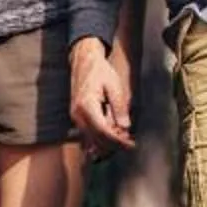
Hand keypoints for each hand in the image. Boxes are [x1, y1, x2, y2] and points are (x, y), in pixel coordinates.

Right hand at [70, 37, 135, 153]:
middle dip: (114, 144)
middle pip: (96, 138)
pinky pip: (87, 133)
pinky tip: (112, 136)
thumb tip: (125, 127)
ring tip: (124, 139)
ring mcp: (75, 116)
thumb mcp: (114, 86)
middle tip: (130, 143)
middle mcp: (77, 113)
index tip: (131, 144)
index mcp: (87, 105)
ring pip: (91, 138)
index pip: (103, 130)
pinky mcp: (76, 116)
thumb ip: (119, 107)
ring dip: (107, 143)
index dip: (117, 141)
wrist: (84, 61)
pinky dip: (100, 138)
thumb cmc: (100, 71)